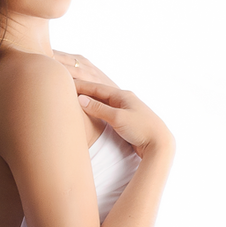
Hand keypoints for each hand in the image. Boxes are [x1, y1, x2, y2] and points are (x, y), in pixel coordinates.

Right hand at [51, 51, 174, 159]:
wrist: (160, 143)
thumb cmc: (141, 129)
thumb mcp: (118, 118)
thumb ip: (99, 109)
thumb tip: (81, 99)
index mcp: (122, 95)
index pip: (96, 88)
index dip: (80, 86)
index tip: (65, 82)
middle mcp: (124, 100)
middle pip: (99, 93)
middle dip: (83, 90)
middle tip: (67, 87)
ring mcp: (126, 110)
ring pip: (103, 102)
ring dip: (90, 100)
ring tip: (75, 97)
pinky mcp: (126, 121)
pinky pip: (107, 111)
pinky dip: (96, 110)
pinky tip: (91, 112)